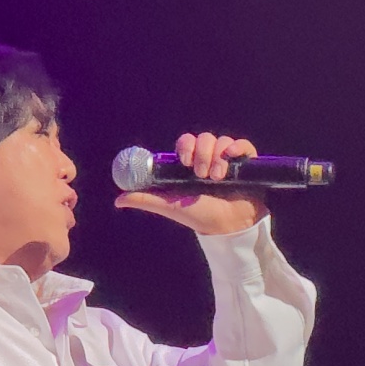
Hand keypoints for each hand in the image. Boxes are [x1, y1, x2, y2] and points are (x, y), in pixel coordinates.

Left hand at [116, 131, 266, 234]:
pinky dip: (237, 148)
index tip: (184, 161)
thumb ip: (146, 200)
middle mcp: (209, 159)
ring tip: (217, 178)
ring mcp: (228, 160)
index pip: (186, 142)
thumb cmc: (199, 216)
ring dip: (218, 158)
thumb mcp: (170, 206)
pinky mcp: (246, 163)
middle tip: (200, 174)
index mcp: (191, 165)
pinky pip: (242, 145)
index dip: (186, 146)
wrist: (228, 227)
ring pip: (222, 141)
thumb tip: (118, 198)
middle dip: (202, 153)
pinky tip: (232, 159)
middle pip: (204, 138)